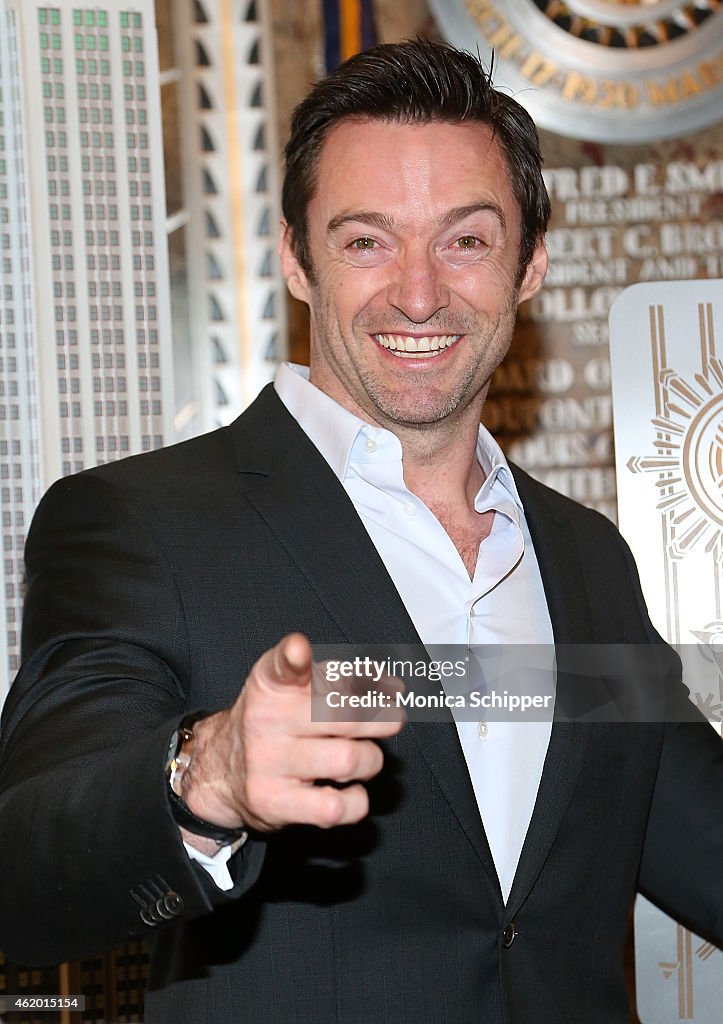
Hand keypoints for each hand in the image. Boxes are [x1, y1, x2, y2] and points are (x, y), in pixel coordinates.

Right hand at [178, 634, 403, 844]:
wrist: (224, 771)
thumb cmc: (276, 724)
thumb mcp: (292, 687)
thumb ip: (339, 676)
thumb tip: (392, 686)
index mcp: (271, 683)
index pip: (281, 666)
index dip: (293, 657)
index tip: (299, 649)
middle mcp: (265, 720)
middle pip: (343, 715)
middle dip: (381, 719)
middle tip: (392, 719)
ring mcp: (268, 763)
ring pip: (348, 760)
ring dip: (370, 760)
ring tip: (363, 758)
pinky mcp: (274, 803)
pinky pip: (336, 807)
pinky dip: (356, 800)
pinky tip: (348, 790)